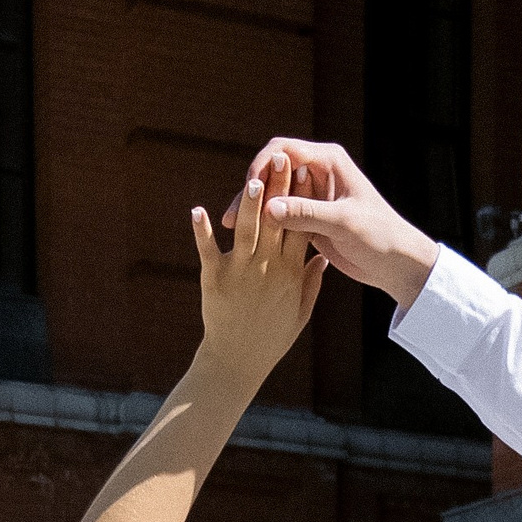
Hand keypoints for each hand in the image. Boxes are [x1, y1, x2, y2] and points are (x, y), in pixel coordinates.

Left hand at [189, 157, 322, 383]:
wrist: (237, 362)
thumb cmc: (271, 339)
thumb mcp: (300, 312)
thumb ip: (311, 283)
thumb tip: (323, 258)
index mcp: (291, 274)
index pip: (301, 228)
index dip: (305, 199)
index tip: (309, 172)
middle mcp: (268, 269)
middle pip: (276, 221)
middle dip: (280, 188)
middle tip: (284, 159)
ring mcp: (240, 273)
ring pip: (247, 231)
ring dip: (249, 204)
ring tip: (254, 179)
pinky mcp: (214, 279)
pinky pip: (207, 250)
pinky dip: (201, 230)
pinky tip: (197, 210)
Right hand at [236, 135, 438, 306]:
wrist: (397, 264)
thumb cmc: (380, 236)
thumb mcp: (343, 223)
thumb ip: (306, 214)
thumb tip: (269, 209)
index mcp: (328, 161)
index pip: (283, 151)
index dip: (261, 167)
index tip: (248, 192)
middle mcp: (317, 173)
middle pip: (272, 171)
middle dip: (250, 191)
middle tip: (231, 217)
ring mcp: (312, 197)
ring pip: (272, 195)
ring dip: (253, 210)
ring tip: (231, 228)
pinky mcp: (309, 219)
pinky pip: (280, 217)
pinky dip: (264, 225)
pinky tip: (246, 240)